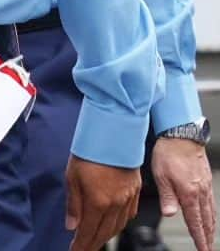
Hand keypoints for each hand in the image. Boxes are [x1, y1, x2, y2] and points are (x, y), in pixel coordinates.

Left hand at [64, 154, 139, 249]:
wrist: (113, 134)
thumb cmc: (90, 150)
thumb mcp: (72, 175)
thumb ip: (73, 203)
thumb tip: (72, 225)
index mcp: (98, 202)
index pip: (89, 232)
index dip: (81, 245)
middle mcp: (116, 204)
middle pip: (105, 233)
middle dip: (93, 243)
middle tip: (84, 249)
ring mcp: (128, 198)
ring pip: (118, 226)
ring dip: (106, 235)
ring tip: (96, 239)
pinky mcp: (136, 191)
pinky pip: (129, 215)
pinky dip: (120, 223)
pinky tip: (114, 223)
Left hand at [152, 136, 215, 250]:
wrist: (181, 134)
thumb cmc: (168, 151)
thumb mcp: (161, 175)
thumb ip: (167, 196)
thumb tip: (169, 214)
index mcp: (189, 194)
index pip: (195, 222)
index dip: (199, 238)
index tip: (203, 250)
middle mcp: (200, 192)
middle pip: (206, 220)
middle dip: (207, 236)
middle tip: (208, 248)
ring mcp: (205, 185)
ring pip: (210, 212)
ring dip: (210, 226)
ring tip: (210, 236)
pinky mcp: (205, 178)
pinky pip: (211, 200)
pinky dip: (211, 212)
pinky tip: (209, 213)